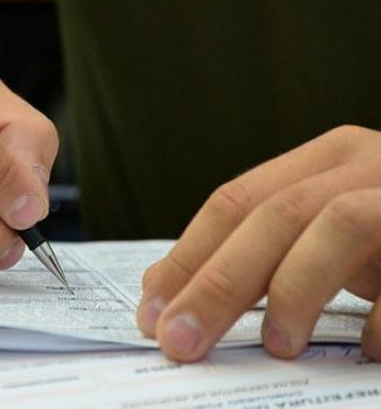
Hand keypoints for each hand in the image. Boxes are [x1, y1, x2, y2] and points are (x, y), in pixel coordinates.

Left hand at [137, 125, 380, 361]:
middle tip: (180, 341)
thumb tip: (174, 295)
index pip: (233, 202)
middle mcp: (362, 162)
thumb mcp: (320, 235)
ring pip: (336, 225)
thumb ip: (261, 253)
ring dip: (296, 290)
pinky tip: (372, 350)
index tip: (153, 310)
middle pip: (271, 216)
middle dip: (217, 283)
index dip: (187, 257)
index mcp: (319, 161)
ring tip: (280, 346)